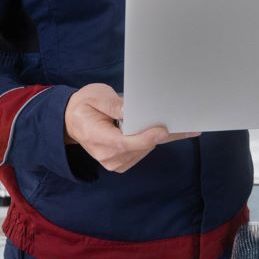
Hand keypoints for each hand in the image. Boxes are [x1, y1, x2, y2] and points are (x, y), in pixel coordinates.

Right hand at [63, 84, 194, 172]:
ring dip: (161, 137)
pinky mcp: (122, 162)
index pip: (124, 143)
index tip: (163, 130)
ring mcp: (114, 162)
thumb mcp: (95, 96)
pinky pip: (143, 152)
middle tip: (186, 124)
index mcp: (96, 138)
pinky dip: (153, 140)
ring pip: (146, 150)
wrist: (72, 121)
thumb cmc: (84, 106)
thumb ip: (112, 104)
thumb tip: (129, 109)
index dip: (146, 138)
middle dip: (162, 135)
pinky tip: (163, 129)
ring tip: (179, 123)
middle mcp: (107, 155)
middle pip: (140, 147)